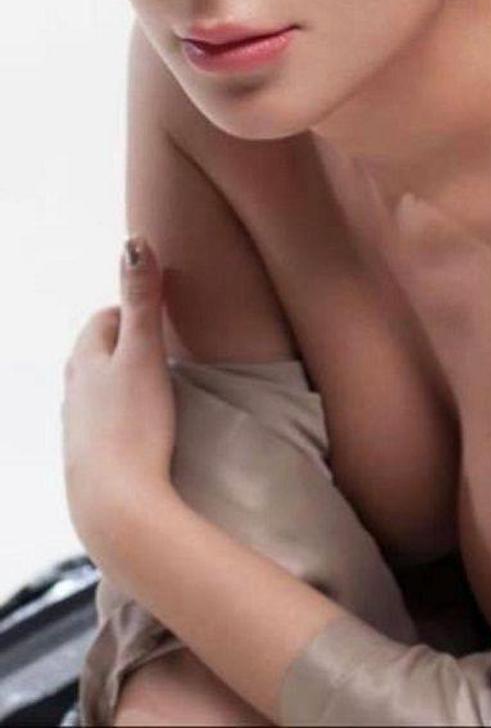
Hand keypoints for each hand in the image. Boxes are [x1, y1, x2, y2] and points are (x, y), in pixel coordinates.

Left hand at [61, 237, 176, 557]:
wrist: (117, 505)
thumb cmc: (132, 426)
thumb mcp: (144, 354)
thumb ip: (142, 300)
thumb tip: (134, 244)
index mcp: (85, 363)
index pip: (101, 321)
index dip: (128, 311)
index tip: (155, 311)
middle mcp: (74, 395)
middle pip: (94, 357)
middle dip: (122, 346)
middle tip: (157, 345)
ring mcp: (78, 432)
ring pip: (96, 395)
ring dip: (120, 386)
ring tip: (152, 388)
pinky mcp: (90, 463)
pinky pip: (103, 429)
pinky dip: (120, 421)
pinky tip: (141, 434)